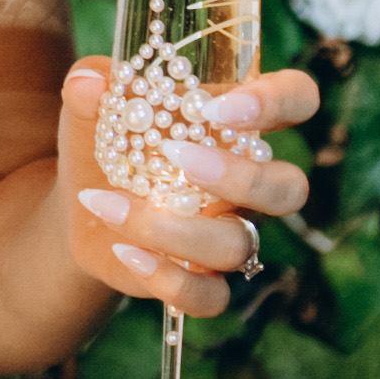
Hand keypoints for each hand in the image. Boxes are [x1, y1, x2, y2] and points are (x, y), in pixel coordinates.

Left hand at [56, 57, 324, 317]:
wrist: (82, 203)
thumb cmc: (106, 138)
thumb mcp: (93, 106)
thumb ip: (91, 85)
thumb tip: (88, 82)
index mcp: (239, 123)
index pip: (297, 99)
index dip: (278, 99)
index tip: (218, 107)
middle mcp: (248, 182)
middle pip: (289, 188)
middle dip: (241, 178)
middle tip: (177, 158)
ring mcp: (229, 233)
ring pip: (238, 245)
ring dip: (175, 229)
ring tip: (109, 204)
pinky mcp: (203, 278)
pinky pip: (212, 296)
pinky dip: (168, 278)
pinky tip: (123, 251)